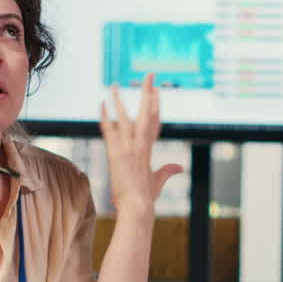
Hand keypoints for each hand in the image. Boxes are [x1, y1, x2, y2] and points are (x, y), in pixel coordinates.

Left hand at [100, 72, 181, 216]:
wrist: (137, 207)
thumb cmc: (147, 197)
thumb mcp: (158, 181)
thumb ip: (169, 171)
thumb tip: (181, 167)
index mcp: (149, 149)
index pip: (154, 121)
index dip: (156, 105)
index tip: (156, 91)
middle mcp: (141, 144)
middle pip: (146, 112)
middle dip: (147, 92)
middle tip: (149, 75)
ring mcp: (129, 147)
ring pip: (125, 117)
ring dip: (119, 100)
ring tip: (114, 85)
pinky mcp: (116, 153)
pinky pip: (108, 130)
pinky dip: (104, 116)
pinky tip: (101, 104)